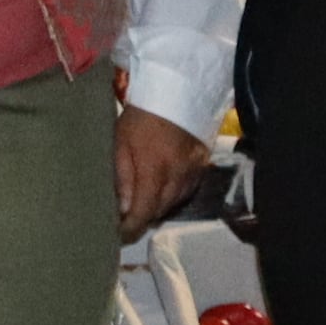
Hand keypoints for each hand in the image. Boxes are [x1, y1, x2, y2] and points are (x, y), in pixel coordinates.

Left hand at [112, 105, 214, 239]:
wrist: (176, 90)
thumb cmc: (141, 116)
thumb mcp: (121, 143)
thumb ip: (123, 178)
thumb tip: (123, 209)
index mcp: (155, 170)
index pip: (144, 210)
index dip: (132, 227)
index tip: (121, 234)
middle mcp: (179, 175)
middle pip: (161, 209)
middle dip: (144, 218)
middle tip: (127, 220)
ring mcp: (195, 170)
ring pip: (176, 201)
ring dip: (159, 207)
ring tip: (142, 206)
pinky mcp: (204, 164)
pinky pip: (189, 189)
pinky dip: (174, 195)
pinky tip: (162, 191)